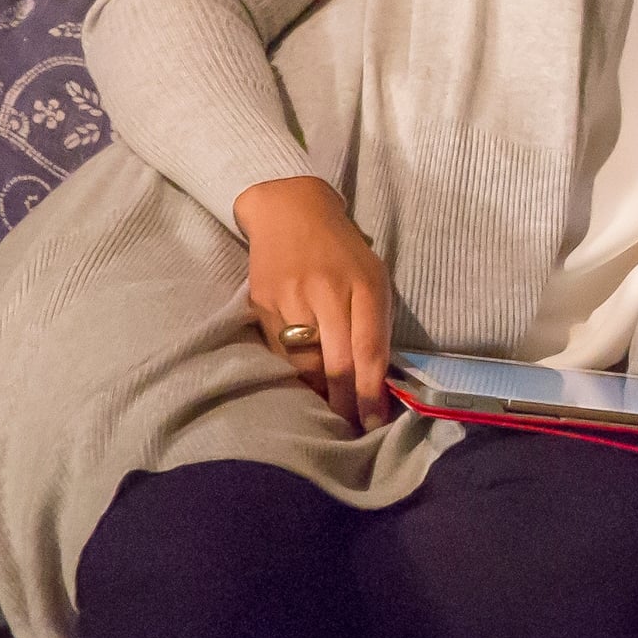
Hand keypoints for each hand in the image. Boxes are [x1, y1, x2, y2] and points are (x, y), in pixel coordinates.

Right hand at [236, 174, 396, 431]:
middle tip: (354, 426)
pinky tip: (306, 383)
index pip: (369, 351)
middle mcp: (326, 292)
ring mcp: (290, 298)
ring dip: (319, 393)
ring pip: (304, 365)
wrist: (289, 211)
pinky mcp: (261, 303)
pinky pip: (279, 353)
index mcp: (364, 285)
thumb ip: (376, 321)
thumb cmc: (342, 250)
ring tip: (331, 407)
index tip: (375, 421)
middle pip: (336, 364)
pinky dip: (295, 374)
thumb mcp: (373, 276)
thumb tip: (375, 377)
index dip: (371, 392)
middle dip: (346, 403)